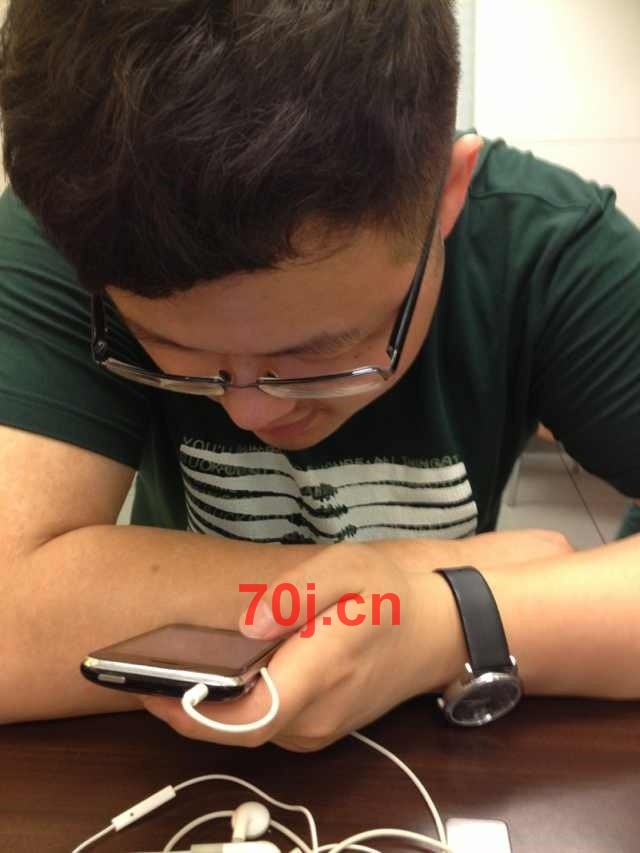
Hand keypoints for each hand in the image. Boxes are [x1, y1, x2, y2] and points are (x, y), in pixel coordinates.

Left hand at [141, 542, 461, 750]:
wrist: (438, 630)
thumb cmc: (390, 594)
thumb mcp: (347, 569)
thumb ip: (295, 594)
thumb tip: (244, 625)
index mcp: (322, 674)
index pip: (247, 718)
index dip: (191, 714)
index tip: (150, 687)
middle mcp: (317, 717)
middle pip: (238, 729)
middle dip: (186, 707)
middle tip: (148, 668)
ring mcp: (319, 729)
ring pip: (250, 728)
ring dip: (209, 706)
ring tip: (176, 665)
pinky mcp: (319, 726)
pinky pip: (267, 722)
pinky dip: (235, 704)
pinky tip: (221, 671)